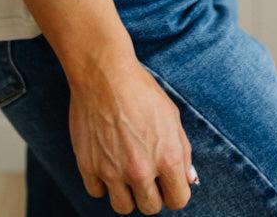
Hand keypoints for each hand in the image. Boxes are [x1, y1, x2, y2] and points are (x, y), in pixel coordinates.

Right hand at [67, 51, 197, 213]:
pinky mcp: (88, 165)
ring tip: (124, 171)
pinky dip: (101, 183)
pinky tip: (106, 163)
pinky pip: (96, 192)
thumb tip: (189, 180)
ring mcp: (112, 170)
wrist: (103, 72)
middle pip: (151, 208)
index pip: (178, 200)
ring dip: (126, 193)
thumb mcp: (172, 115)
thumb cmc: (141, 89)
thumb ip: (183, 151)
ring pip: (123, 207)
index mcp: (167, 157)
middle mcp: (140, 170)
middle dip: (151, 193)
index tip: (167, 180)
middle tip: (145, 172)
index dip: (174, 190)